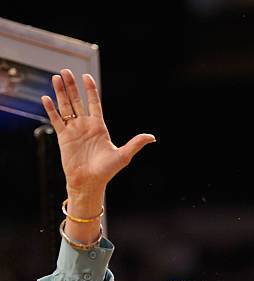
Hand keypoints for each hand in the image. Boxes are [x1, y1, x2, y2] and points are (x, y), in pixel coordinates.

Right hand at [41, 69, 154, 198]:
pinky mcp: (63, 138)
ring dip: (60, 92)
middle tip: (66, 70)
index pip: (94, 103)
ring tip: (56, 77)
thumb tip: (152, 137)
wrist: (90, 183)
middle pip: (77, 101)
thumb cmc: (106, 171)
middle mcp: (85, 126)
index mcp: (99, 127)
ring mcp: (74, 131)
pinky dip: (51, 109)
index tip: (86, 76)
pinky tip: (46, 98)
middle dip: (72, 86)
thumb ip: (136, 143)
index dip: (90, 90)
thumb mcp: (123, 155)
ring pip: (66, 107)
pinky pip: (56, 120)